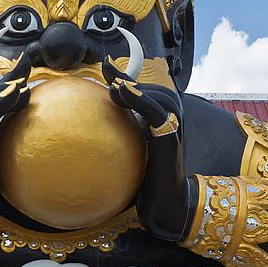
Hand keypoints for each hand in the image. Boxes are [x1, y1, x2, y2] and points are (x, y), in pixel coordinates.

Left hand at [103, 56, 191, 240]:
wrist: (166, 203)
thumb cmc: (147, 182)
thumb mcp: (130, 152)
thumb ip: (120, 134)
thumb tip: (93, 123)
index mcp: (163, 121)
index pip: (144, 91)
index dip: (126, 75)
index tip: (105, 63)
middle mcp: (172, 120)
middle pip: (153, 89)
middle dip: (129, 79)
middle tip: (107, 74)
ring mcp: (174, 127)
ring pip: (158, 96)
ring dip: (134, 88)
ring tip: (113, 86)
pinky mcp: (170, 135)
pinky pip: (156, 111)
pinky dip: (140, 98)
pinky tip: (122, 91)